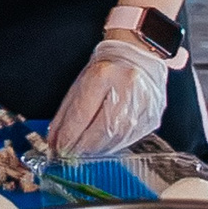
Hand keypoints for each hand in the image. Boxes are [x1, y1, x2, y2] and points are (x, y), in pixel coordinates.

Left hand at [48, 36, 169, 158]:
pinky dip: (112, 145)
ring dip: (96, 149)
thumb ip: (67, 112)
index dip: (68, 135)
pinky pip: (130, 139)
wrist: (138, 56)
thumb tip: (55, 138)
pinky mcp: (152, 116)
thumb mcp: (81, 82)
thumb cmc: (107, 67)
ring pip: (116, 138)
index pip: (82, 113)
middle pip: (100, 129)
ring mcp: (143, 104)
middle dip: (81, 145)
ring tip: (83, 150)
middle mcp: (127, 89)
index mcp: (104, 75)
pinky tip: (102, 145)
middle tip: (69, 152)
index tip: (58, 146)